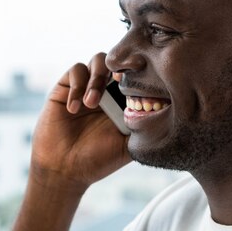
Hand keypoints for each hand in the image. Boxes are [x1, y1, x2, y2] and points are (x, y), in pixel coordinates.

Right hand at [30, 53, 130, 189]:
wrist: (64, 170)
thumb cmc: (97, 160)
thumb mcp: (127, 146)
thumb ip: (143, 129)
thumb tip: (167, 113)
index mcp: (124, 102)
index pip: (137, 77)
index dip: (141, 75)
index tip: (141, 84)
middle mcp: (107, 90)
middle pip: (120, 63)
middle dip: (120, 69)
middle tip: (119, 81)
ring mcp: (86, 87)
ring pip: (98, 61)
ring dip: (97, 79)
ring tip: (92, 103)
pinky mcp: (66, 87)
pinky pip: (76, 71)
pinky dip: (77, 86)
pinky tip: (74, 109)